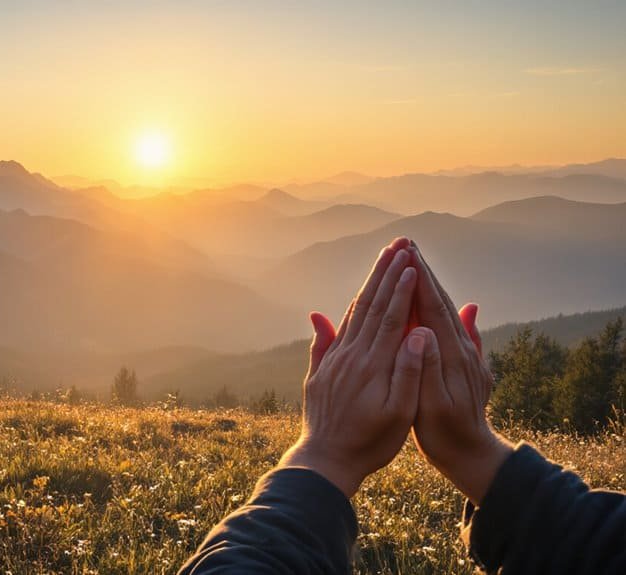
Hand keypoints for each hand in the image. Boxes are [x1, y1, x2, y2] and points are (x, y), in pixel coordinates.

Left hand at [281, 237, 430, 497]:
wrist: (325, 460)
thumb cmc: (370, 443)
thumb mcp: (399, 413)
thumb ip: (409, 371)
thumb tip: (419, 333)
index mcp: (373, 363)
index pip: (391, 316)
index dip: (402, 288)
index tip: (413, 261)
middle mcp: (350, 355)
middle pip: (370, 306)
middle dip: (385, 275)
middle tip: (397, 246)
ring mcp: (333, 360)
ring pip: (353, 314)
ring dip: (368, 287)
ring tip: (380, 263)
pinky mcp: (322, 370)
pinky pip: (334, 334)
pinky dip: (344, 314)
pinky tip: (344, 304)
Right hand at [407, 243, 512, 504]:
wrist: (469, 453)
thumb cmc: (444, 434)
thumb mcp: (432, 404)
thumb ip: (427, 367)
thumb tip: (423, 332)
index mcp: (451, 354)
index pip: (432, 307)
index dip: (417, 280)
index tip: (405, 254)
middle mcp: (459, 347)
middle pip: (438, 300)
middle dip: (421, 271)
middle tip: (406, 243)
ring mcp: (460, 352)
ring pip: (440, 308)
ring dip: (425, 281)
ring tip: (411, 259)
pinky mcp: (456, 358)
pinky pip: (439, 323)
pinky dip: (428, 304)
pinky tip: (421, 296)